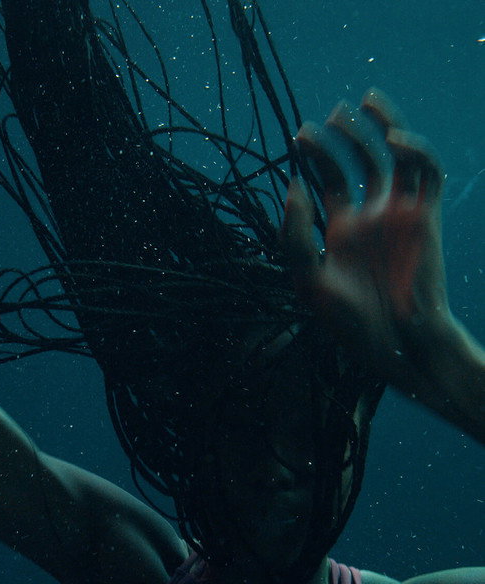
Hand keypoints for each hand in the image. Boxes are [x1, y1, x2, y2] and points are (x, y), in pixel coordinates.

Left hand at [282, 88, 450, 393]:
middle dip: (344, 136)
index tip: (300, 136)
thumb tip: (292, 188)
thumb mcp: (309, 281)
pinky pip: (427, 175)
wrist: (394, 343)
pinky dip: (416, 152)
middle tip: (327, 119)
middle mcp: (371, 215)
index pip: (329, 178)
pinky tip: (393, 141)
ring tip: (363, 104)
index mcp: (342, 228)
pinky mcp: (427, 217)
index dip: (315, 154)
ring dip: (383, 127)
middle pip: (360, 161)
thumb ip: (296, 237)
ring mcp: (400, 213)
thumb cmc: (350, 322)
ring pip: (396, 158)